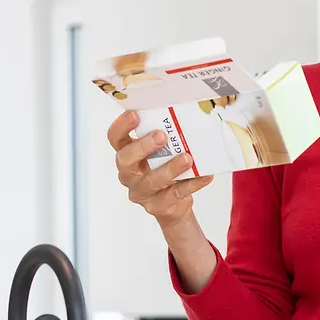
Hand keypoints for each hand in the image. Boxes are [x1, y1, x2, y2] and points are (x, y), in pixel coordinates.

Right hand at [109, 111, 213, 227]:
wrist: (174, 205)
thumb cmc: (165, 170)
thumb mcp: (161, 153)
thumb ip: (165, 139)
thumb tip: (185, 116)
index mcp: (127, 154)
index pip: (115, 138)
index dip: (121, 126)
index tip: (134, 114)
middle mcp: (129, 173)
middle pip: (126, 159)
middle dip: (143, 146)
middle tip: (161, 136)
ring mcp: (141, 191)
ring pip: (152, 180)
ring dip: (170, 168)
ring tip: (187, 158)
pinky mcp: (157, 205)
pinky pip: (174, 194)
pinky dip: (191, 184)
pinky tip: (204, 175)